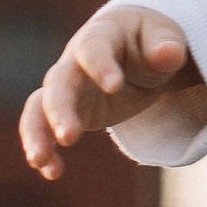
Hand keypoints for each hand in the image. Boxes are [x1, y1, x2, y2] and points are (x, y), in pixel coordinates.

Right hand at [21, 9, 206, 179]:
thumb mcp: (166, 38)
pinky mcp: (68, 112)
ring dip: (37, 133)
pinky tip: (52, 171)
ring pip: (39, 107)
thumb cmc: (152, 41)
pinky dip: (46, 149)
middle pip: (58, 83)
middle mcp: (75, 61)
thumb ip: (167, 46)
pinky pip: (46, 129)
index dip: (101, 65)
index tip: (115, 86)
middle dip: (59, 109)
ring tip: (40, 160)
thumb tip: (169, 54)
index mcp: (101, 35)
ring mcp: (68, 88)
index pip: (93, 48)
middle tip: (69, 136)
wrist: (140, 51)